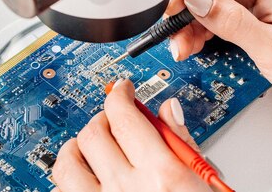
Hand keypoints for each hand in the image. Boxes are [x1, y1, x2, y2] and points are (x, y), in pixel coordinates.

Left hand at [52, 80, 210, 191]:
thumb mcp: (204, 184)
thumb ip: (182, 145)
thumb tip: (167, 112)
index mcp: (160, 174)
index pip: (125, 115)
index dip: (119, 94)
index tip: (121, 90)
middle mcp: (126, 190)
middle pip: (93, 133)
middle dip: (102, 117)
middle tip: (112, 118)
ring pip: (67, 164)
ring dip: (76, 148)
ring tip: (88, 146)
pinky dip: (68, 185)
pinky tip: (84, 182)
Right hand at [166, 0, 271, 146]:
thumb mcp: (271, 47)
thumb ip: (229, 20)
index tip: (178, 9)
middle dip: (188, 5)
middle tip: (176, 35)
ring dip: (195, 21)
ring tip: (184, 47)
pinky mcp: (265, 17)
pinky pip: (227, 13)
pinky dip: (209, 28)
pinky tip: (199, 44)